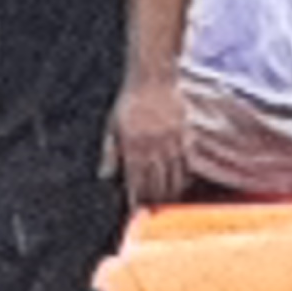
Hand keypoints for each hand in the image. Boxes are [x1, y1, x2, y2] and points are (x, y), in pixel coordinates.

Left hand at [109, 75, 192, 205]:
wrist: (154, 77)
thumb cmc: (131, 101)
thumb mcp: (113, 125)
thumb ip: (109, 152)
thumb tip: (104, 176)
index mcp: (133, 145)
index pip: (136, 181)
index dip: (137, 199)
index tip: (137, 212)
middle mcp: (153, 146)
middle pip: (156, 183)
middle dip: (155, 201)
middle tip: (155, 213)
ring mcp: (171, 141)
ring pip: (173, 176)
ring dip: (171, 193)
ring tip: (170, 204)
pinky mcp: (185, 135)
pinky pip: (187, 162)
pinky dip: (185, 176)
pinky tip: (184, 185)